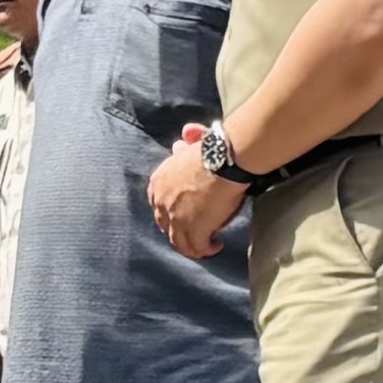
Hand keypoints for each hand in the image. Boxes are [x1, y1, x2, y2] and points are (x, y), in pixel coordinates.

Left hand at [147, 127, 247, 259]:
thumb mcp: (193, 145)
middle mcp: (161, 202)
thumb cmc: (213, 149)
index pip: (158, 203)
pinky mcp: (193, 229)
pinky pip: (195, 248)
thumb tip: (186, 132)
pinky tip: (215, 246)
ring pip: (178, 241)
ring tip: (205, 245)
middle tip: (194, 232)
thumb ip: (187, 144)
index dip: (171, 211)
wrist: (224, 159)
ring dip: (191, 245)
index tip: (184, 213)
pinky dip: (204, 250)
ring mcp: (175, 218)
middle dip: (178, 229)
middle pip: (165, 223)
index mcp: (158, 182)